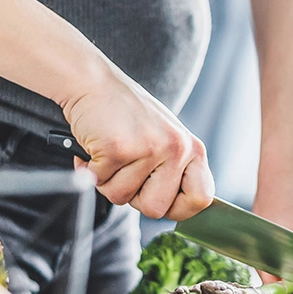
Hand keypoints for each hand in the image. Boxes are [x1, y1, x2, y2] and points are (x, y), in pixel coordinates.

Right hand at [64, 68, 213, 220]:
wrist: (93, 83)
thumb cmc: (127, 115)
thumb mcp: (165, 139)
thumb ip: (175, 171)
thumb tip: (180, 211)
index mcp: (192, 149)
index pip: (201, 199)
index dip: (178, 208)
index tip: (159, 200)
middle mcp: (177, 149)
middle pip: (156, 209)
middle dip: (134, 197)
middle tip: (126, 170)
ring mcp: (149, 148)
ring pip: (123, 198)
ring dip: (108, 181)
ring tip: (111, 153)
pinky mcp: (119, 148)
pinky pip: (100, 182)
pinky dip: (91, 169)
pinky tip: (96, 147)